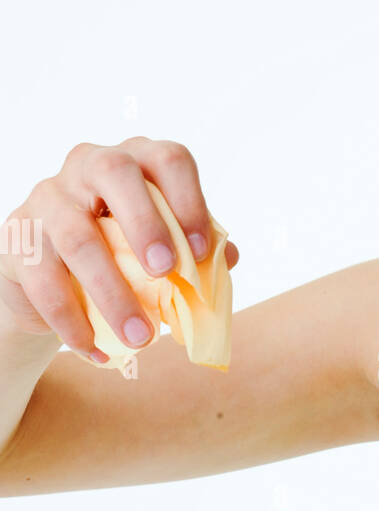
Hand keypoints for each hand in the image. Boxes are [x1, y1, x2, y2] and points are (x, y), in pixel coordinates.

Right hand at [0, 137, 238, 361]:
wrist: (51, 280)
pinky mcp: (18, 238)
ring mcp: (48, 198)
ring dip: (112, 293)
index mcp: (136, 161)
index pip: (167, 159)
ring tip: (141, 338)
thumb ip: (194, 250)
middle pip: (115, 173)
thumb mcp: (160, 248)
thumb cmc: (122, 255)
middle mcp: (88, 164)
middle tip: (165, 271)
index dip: (190, 201)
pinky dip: (72, 323)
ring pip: (77, 236)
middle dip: (145, 223)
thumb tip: (226, 259)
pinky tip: (95, 351)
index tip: (201, 252)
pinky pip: (44, 281)